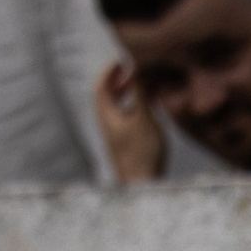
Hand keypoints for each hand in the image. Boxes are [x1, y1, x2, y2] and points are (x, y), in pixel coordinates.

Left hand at [94, 55, 165, 180]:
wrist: (141, 189)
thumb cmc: (142, 154)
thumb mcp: (144, 118)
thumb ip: (139, 92)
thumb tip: (135, 68)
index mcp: (106, 115)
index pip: (101, 85)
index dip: (110, 70)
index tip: (123, 60)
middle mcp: (107, 125)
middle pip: (107, 96)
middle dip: (119, 82)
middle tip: (133, 74)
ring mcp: (115, 137)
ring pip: (117, 109)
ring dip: (128, 97)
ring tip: (143, 91)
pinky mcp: (124, 148)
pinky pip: (126, 121)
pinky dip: (134, 111)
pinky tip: (149, 114)